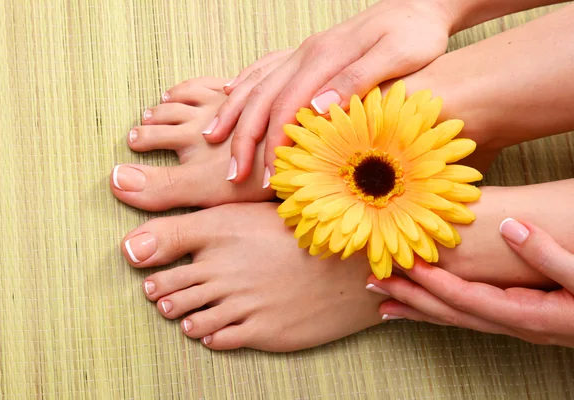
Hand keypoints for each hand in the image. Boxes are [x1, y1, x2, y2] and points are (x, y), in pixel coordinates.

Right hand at [204, 0, 454, 183]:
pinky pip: (265, 66)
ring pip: (256, 82)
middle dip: (244, 138)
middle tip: (233, 173)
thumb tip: (316, 107)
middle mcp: (306, 54)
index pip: (287, 107)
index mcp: (325, 58)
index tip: (268, 177)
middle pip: (262, 99)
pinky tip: (229, 92)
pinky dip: (244, 82)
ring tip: (212, 137)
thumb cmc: (416, 34)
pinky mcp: (307, 51)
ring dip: (233, 112)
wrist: (420, 2)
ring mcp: (303, 51)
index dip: (274, 144)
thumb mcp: (397, 56)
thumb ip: (356, 80)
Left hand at [366, 218, 573, 346]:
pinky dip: (441, 308)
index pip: (465, 299)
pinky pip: (469, 315)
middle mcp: (514, 324)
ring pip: (456, 317)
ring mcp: (515, 325)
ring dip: (418, 307)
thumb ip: (548, 255)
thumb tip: (508, 226)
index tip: (402, 266)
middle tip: (372, 285)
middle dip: (410, 298)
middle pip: (450, 313)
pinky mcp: (517, 318)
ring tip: (384, 301)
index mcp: (526, 314)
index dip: (431, 283)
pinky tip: (424, 304)